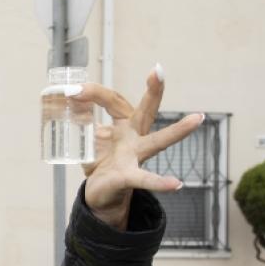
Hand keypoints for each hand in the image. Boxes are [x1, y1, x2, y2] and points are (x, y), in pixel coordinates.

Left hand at [75, 66, 204, 229]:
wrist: (100, 195)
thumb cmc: (100, 162)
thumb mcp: (87, 139)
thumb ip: (82, 121)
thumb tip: (67, 102)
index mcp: (123, 124)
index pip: (112, 100)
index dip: (93, 93)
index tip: (72, 89)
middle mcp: (134, 137)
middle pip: (146, 110)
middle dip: (153, 91)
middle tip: (159, 70)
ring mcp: (134, 156)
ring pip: (157, 141)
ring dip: (177, 131)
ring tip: (197, 118)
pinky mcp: (129, 177)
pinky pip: (145, 179)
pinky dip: (159, 182)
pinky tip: (176, 184)